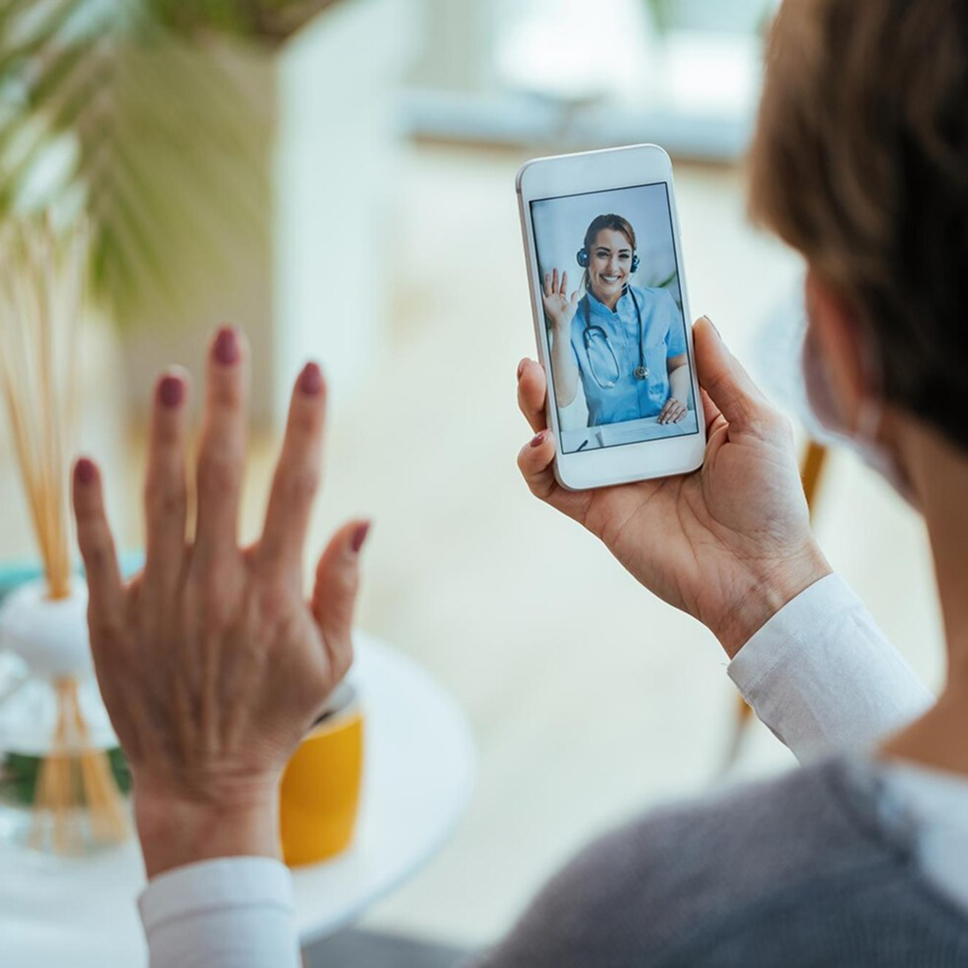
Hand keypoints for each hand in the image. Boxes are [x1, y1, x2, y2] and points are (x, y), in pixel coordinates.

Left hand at [72, 327, 369, 876]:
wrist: (204, 779)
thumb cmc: (275, 715)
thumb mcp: (331, 658)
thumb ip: (341, 584)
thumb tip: (360, 518)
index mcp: (273, 588)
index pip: (297, 486)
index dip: (306, 423)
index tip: (312, 371)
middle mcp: (217, 582)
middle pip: (222, 471)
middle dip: (228, 398)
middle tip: (228, 338)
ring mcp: (160, 597)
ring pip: (161, 497)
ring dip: (165, 432)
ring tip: (172, 377)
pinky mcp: (114, 618)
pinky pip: (101, 550)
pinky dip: (94, 504)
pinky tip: (90, 458)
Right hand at [517, 317, 829, 657]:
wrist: (758, 575)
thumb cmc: (770, 500)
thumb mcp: (759, 424)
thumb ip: (723, 374)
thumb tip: (698, 318)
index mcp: (675, 415)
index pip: (633, 367)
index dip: (611, 336)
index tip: (593, 301)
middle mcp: (638, 439)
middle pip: (585, 394)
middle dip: (559, 362)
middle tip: (546, 330)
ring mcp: (613, 474)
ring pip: (557, 432)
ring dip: (536, 402)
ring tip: (530, 373)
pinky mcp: (595, 509)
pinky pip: (550, 482)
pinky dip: (534, 462)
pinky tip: (541, 443)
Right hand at [541, 268, 578, 331]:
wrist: (562, 321)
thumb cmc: (567, 315)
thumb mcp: (574, 305)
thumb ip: (574, 297)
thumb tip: (576, 291)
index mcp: (562, 297)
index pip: (563, 286)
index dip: (564, 279)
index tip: (564, 273)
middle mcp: (556, 297)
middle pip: (555, 284)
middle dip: (555, 276)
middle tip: (555, 269)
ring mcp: (551, 299)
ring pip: (549, 287)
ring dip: (548, 280)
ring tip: (548, 273)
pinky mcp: (546, 302)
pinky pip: (542, 294)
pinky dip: (540, 289)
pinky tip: (540, 284)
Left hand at [657, 396, 687, 423]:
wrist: (681, 397)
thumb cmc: (672, 403)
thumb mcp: (668, 404)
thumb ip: (664, 411)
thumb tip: (660, 419)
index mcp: (671, 400)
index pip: (665, 408)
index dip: (661, 415)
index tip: (658, 421)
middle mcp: (677, 402)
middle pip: (671, 410)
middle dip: (666, 417)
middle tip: (663, 422)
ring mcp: (682, 406)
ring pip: (676, 412)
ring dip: (672, 418)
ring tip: (668, 422)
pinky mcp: (686, 409)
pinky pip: (683, 414)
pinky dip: (679, 418)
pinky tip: (675, 422)